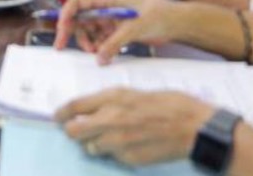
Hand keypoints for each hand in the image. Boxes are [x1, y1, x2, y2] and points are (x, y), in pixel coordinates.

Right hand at [53, 0, 183, 63]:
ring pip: (89, 30)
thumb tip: (99, 58)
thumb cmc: (159, 15)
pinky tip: (105, 53)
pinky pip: (101, 38)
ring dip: (88, 42)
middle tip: (65, 47)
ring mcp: (111, 17)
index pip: (76, 2)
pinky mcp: (117, 28)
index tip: (61, 33)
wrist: (178, 22)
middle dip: (73, 33)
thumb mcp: (135, 28)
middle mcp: (105, 6)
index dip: (65, 16)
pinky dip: (100, 46)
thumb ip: (114, 43)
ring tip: (95, 53)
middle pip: (79, 17)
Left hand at [56, 88, 214, 165]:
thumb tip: (95, 110)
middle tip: (77, 132)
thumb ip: (112, 102)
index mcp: (113, 98)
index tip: (57, 117)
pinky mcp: (128, 158)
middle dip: (72, 132)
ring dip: (94, 145)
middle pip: (73, 131)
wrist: (195, 127)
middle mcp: (110, 118)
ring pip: (90, 148)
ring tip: (110, 139)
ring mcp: (118, 141)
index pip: (74, 106)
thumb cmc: (171, 105)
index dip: (61, 113)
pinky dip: (115, 154)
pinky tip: (130, 147)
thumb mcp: (136, 93)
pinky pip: (111, 158)